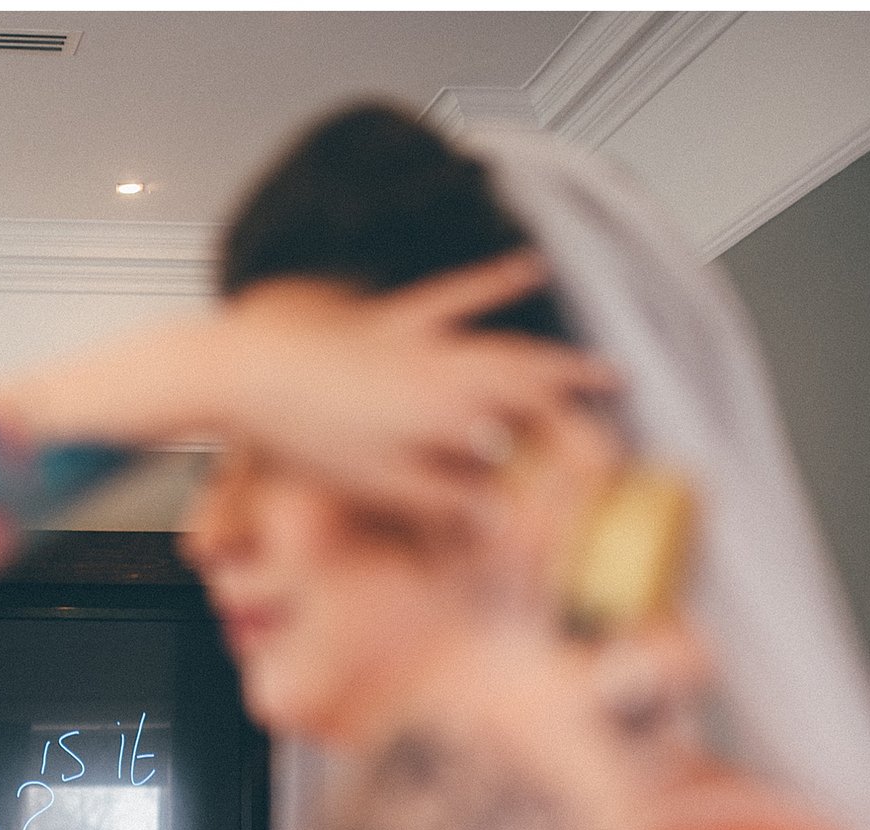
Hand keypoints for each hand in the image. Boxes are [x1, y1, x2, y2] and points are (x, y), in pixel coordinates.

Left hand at [208, 253, 615, 535]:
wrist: (248, 370)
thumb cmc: (305, 433)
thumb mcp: (383, 485)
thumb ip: (449, 502)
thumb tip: (503, 525)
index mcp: (451, 409)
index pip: (536, 427)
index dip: (577, 447)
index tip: (606, 466)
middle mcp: (448, 366)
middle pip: (533, 381)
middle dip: (580, 401)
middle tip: (621, 415)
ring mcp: (423, 338)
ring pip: (508, 343)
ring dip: (554, 355)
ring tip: (599, 367)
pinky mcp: (394, 319)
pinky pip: (456, 295)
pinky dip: (495, 281)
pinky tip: (528, 264)